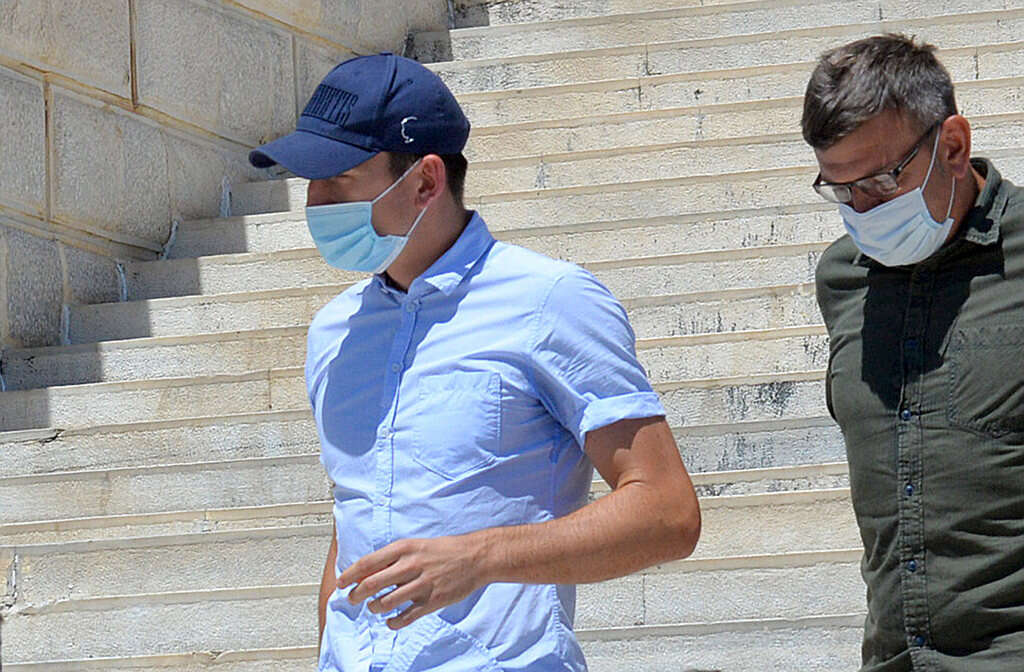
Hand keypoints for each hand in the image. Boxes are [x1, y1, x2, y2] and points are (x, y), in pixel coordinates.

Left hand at [338, 535, 488, 629]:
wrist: (475, 557)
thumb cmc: (444, 550)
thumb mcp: (416, 545)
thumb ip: (394, 557)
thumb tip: (368, 570)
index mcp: (405, 548)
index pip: (368, 563)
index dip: (350, 574)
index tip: (341, 582)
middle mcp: (411, 565)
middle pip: (372, 583)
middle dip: (356, 594)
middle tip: (352, 598)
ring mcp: (422, 584)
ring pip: (386, 602)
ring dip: (375, 608)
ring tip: (374, 607)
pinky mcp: (433, 601)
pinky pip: (406, 617)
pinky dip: (393, 622)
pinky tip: (390, 621)